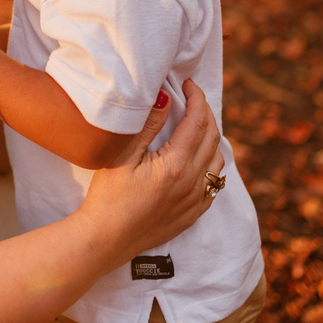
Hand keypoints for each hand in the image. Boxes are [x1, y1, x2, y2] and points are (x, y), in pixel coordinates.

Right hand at [77, 80, 223, 260]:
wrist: (105, 240)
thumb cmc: (107, 197)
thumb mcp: (122, 155)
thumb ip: (147, 125)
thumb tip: (165, 96)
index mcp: (176, 165)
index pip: (197, 121)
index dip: (196, 98)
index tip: (188, 83)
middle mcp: (192, 182)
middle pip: (212, 137)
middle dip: (205, 112)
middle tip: (192, 97)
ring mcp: (195, 201)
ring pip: (217, 160)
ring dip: (211, 137)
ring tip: (196, 122)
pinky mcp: (191, 214)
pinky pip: (214, 184)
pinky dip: (212, 163)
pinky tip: (200, 158)